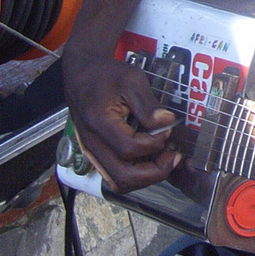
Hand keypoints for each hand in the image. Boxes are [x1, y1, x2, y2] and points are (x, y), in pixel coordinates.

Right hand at [63, 51, 181, 192]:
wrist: (81, 73)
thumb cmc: (105, 74)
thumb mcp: (131, 80)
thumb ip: (148, 104)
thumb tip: (167, 123)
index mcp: (98, 122)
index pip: (129, 148)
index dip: (154, 143)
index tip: (167, 129)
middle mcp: (91, 143)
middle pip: (123, 176)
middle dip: (154, 172)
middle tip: (173, 157)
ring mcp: (90, 152)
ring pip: (118, 182)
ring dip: (145, 178)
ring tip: (164, 161)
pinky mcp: (95, 154)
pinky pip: (115, 175)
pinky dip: (135, 174)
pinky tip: (150, 160)